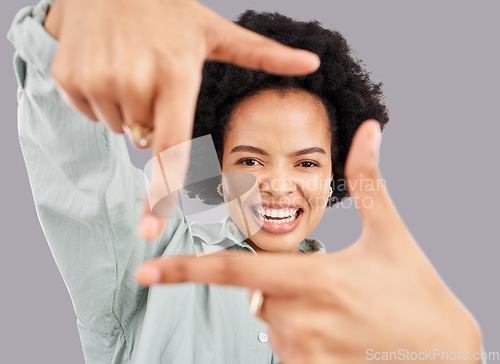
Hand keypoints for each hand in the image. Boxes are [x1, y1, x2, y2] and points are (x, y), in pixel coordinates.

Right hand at [44, 0, 319, 240]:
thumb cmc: (170, 10)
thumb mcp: (216, 31)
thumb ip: (265, 53)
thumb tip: (312, 63)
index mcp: (176, 75)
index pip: (171, 147)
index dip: (161, 192)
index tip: (149, 229)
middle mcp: (135, 80)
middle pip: (146, 139)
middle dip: (154, 119)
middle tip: (156, 76)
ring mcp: (97, 79)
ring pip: (120, 128)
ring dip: (128, 108)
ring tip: (133, 67)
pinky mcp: (69, 77)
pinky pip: (92, 113)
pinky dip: (101, 99)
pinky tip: (108, 64)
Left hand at [136, 120, 482, 363]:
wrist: (447, 354)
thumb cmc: (418, 293)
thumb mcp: (391, 234)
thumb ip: (369, 181)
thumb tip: (370, 131)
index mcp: (311, 278)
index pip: (231, 270)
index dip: (183, 269)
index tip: (145, 271)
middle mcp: (299, 320)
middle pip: (256, 297)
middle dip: (274, 286)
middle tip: (324, 287)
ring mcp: (305, 355)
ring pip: (272, 325)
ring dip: (292, 313)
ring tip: (341, 313)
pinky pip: (288, 353)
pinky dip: (302, 339)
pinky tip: (340, 335)